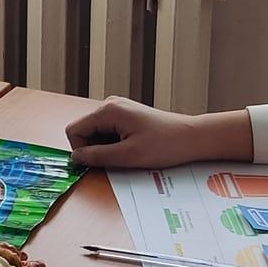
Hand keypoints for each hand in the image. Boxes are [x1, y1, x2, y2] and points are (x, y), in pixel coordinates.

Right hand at [64, 98, 252, 169]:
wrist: (193, 137)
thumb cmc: (165, 145)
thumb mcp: (128, 156)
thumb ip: (97, 156)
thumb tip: (75, 158)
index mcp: (107, 110)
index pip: (74, 131)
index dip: (81, 150)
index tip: (100, 162)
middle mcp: (110, 105)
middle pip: (84, 131)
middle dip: (95, 149)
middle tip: (119, 157)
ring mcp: (118, 109)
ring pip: (96, 133)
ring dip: (106, 147)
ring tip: (129, 152)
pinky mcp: (126, 116)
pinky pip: (107, 132)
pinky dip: (115, 143)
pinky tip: (133, 147)